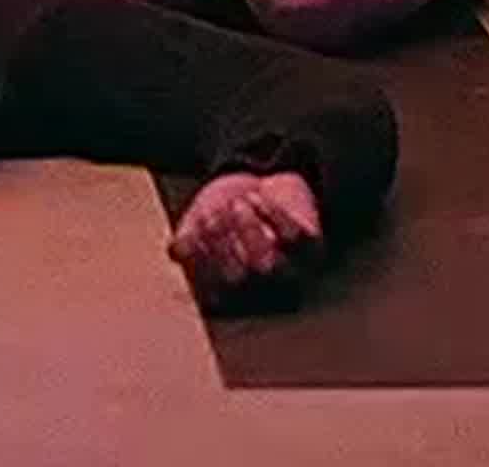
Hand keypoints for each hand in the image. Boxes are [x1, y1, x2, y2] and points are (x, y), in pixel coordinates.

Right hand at [168, 169, 325, 307]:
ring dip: (248, 232)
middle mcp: (263, 296)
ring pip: (269, 265)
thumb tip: (176, 252)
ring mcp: (292, 275)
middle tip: (212, 214)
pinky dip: (272, 215)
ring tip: (236, 204)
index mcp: (231, 300)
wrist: (263, 188)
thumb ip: (186, 242)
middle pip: (240, 281)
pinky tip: (257, 198)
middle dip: (222, 245)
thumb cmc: (223, 217)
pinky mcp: (313, 250)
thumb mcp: (197, 226)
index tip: (190, 232)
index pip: (213, 296)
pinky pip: (293, 237)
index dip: (200, 264)